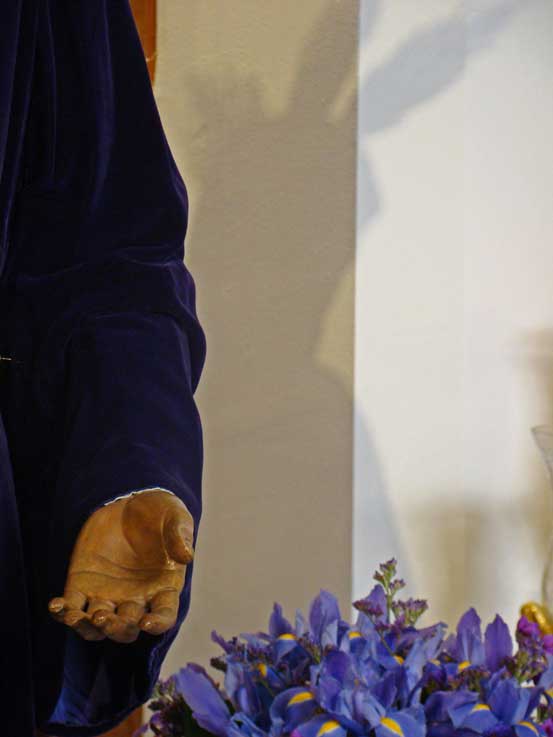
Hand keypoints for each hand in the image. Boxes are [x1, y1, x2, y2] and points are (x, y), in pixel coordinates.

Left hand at [48, 489, 193, 642]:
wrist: (131, 503)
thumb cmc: (160, 512)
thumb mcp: (175, 517)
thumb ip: (180, 535)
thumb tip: (187, 556)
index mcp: (163, 588)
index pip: (164, 616)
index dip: (157, 624)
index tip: (147, 622)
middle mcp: (136, 600)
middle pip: (126, 629)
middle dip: (115, 629)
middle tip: (105, 616)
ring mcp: (107, 595)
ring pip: (96, 627)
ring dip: (87, 627)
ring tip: (75, 616)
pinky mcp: (82, 585)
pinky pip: (72, 606)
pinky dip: (62, 612)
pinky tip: (55, 605)